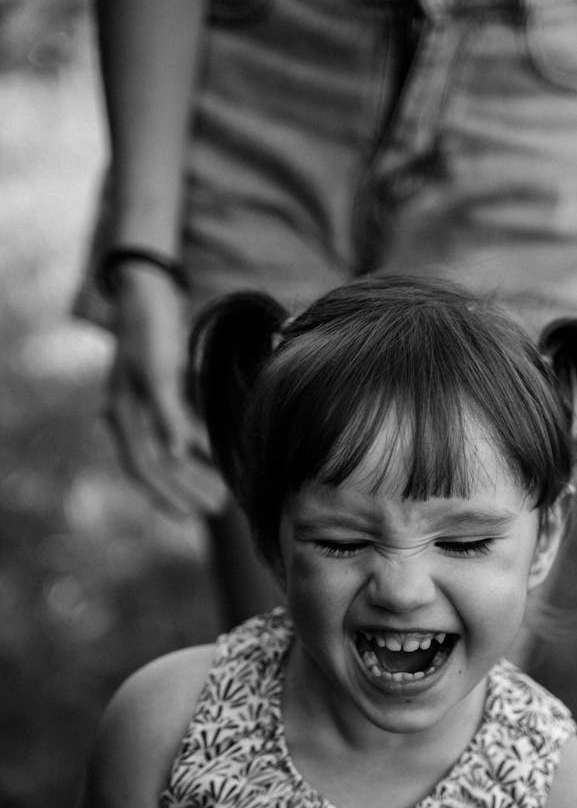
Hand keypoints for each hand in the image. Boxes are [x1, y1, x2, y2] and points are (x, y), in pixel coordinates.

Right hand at [104, 263, 226, 515]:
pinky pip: (180, 430)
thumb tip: (176, 455)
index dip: (164, 495)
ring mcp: (146, 406)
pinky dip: (200, 446)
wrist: (149, 291)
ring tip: (223, 491)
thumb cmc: (153, 330)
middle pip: (158, 464)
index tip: (190, 517)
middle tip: (217, 509)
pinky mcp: (164, 394)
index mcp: (123, 414)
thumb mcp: (160, 372)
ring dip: (195, 472)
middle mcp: (131, 415)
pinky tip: (222, 457)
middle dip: (185, 489)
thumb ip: (169, 414)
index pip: (143, 466)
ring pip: (170, 450)